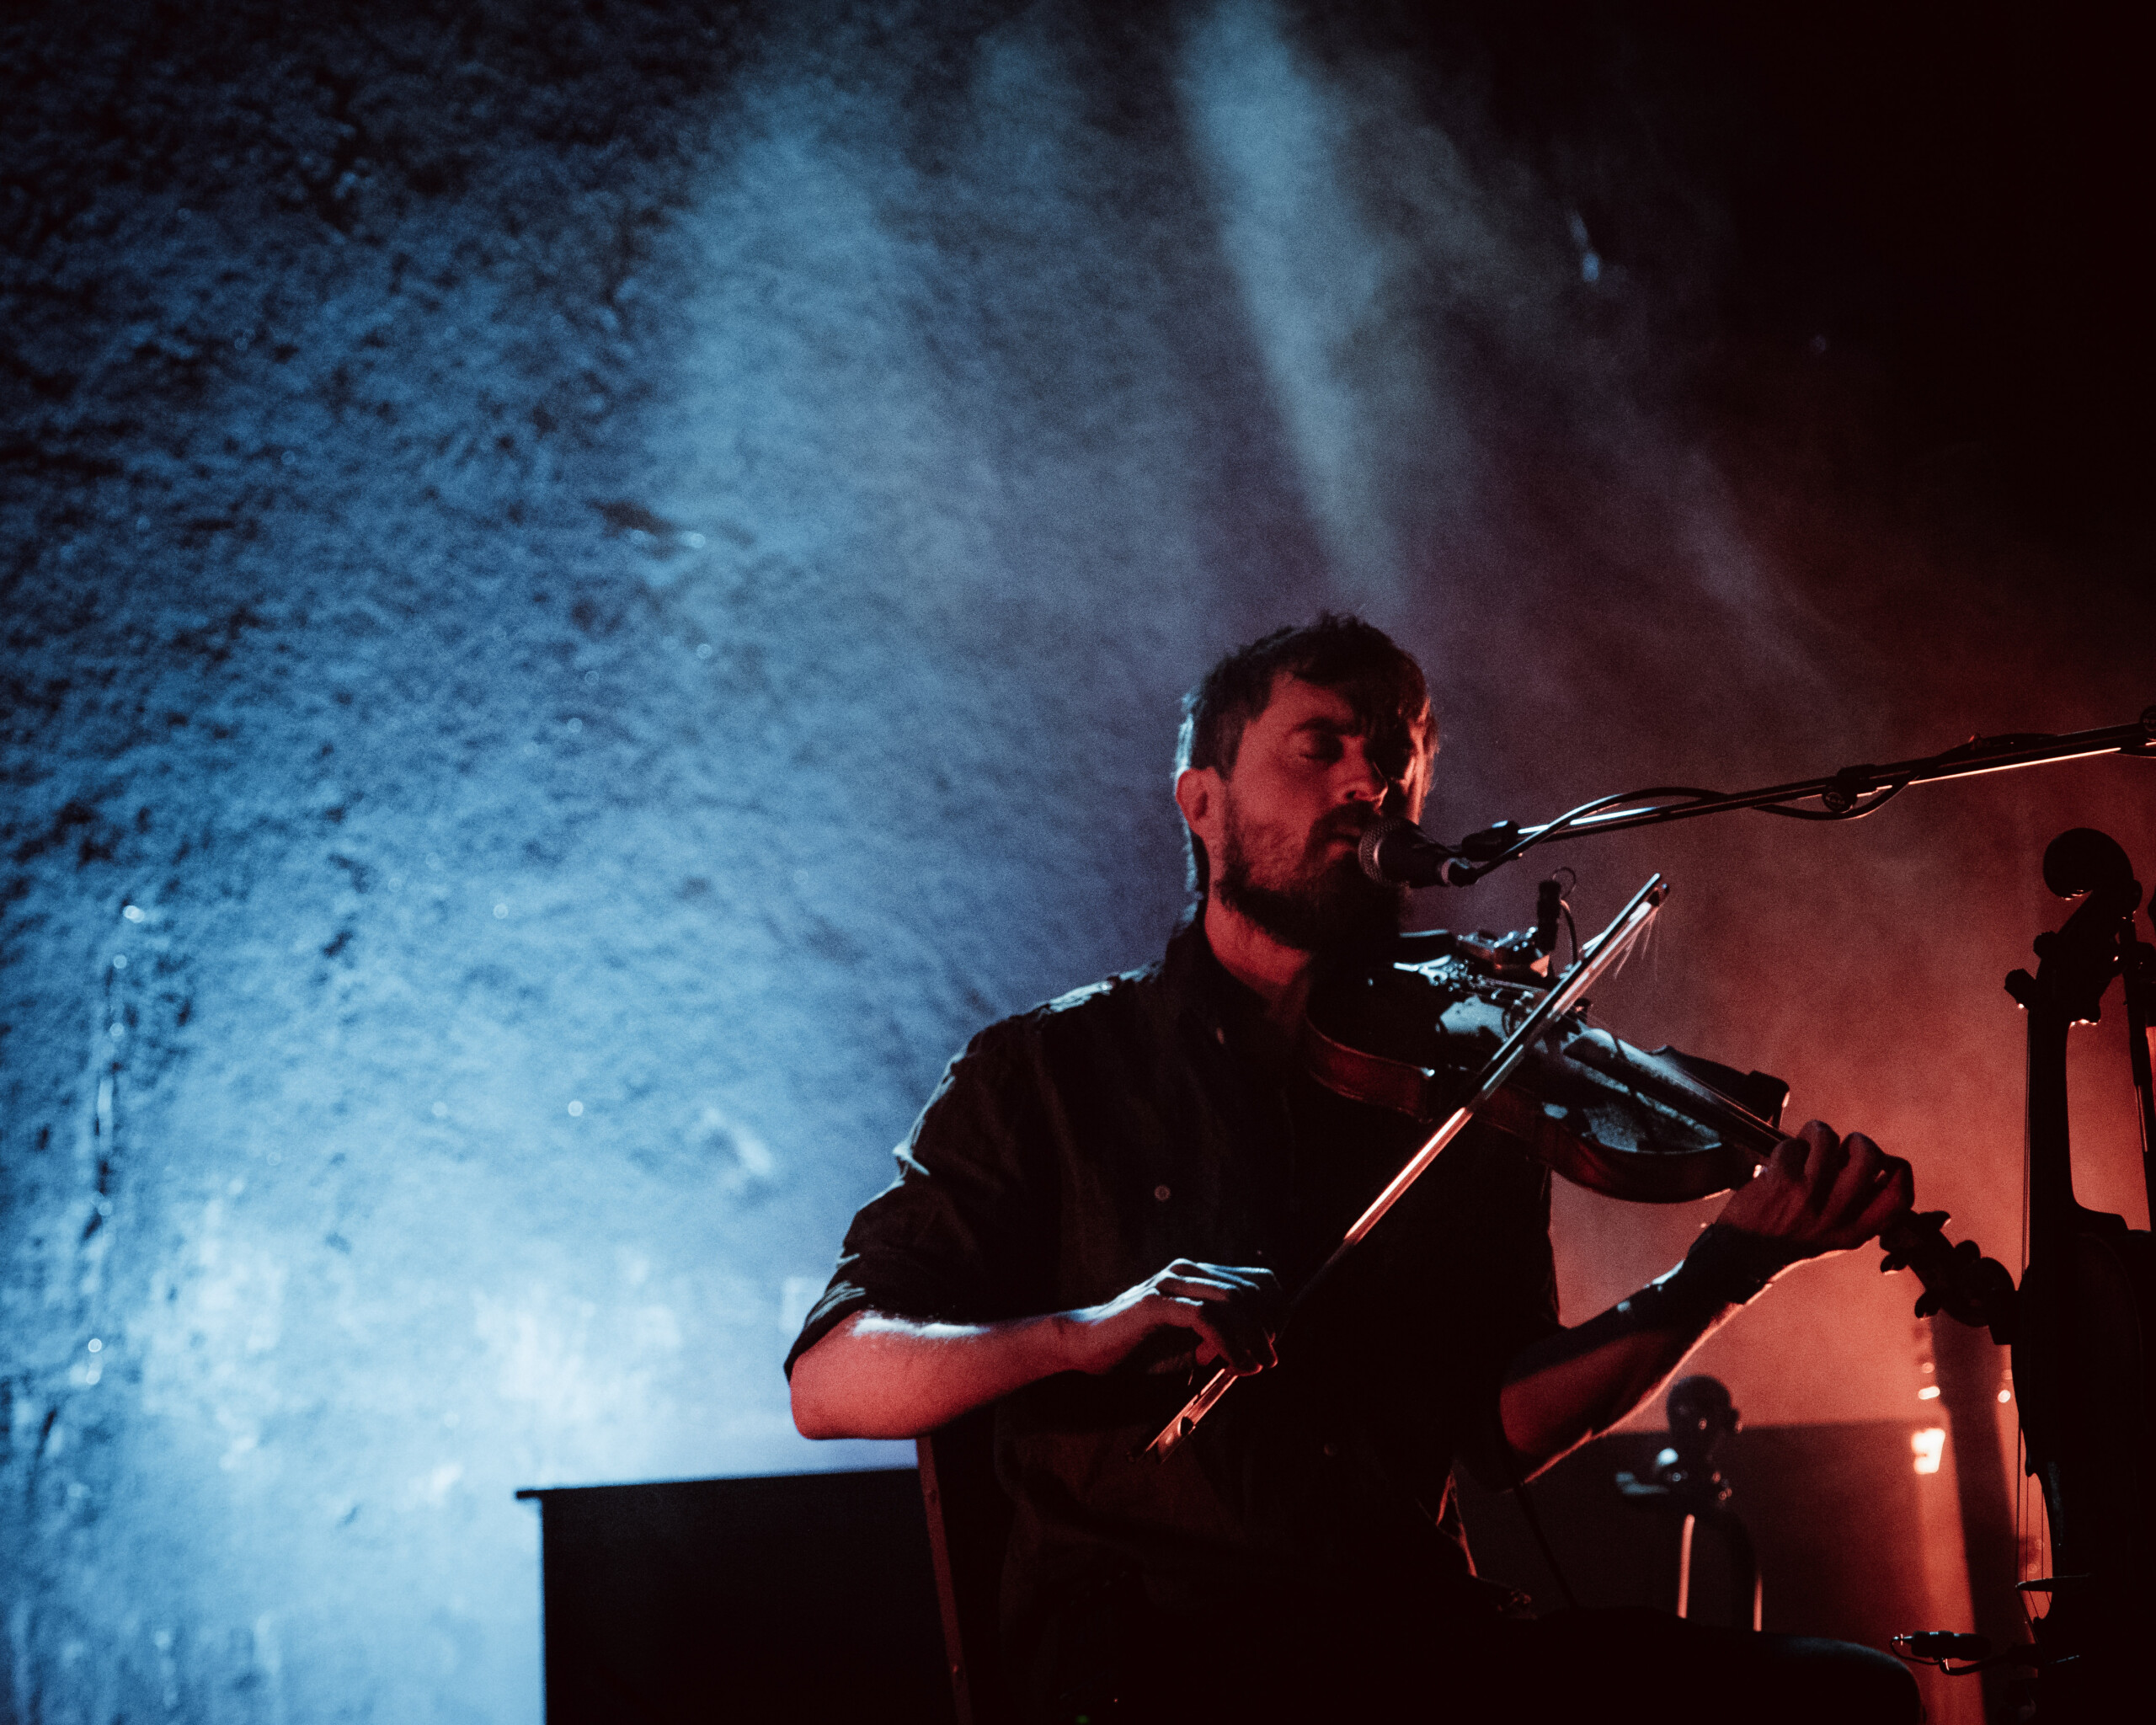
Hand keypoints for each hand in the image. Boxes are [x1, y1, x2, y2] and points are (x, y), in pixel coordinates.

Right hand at [1059, 1259, 1281, 1376]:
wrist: (1086, 1345)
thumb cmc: (1136, 1347)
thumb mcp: (1188, 1345)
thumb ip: (1218, 1342)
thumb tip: (1252, 1353)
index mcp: (1198, 1276)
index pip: (1257, 1280)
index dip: (1275, 1311)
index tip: (1273, 1345)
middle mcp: (1187, 1272)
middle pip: (1250, 1289)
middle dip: (1268, 1328)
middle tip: (1268, 1360)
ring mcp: (1171, 1284)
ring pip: (1232, 1299)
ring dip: (1252, 1337)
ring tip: (1255, 1366)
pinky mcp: (1156, 1303)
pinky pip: (1206, 1318)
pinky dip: (1229, 1344)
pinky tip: (1234, 1365)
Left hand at [1715, 1119, 1913, 1262]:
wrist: (1743, 1255)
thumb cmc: (1790, 1237)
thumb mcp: (1833, 1235)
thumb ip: (1858, 1209)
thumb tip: (1879, 1166)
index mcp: (1856, 1231)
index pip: (1899, 1197)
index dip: (1898, 1170)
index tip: (1884, 1162)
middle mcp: (1837, 1215)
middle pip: (1869, 1157)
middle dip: (1858, 1141)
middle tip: (1842, 1147)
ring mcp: (1810, 1197)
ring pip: (1828, 1139)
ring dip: (1815, 1135)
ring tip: (1805, 1149)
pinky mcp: (1783, 1182)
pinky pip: (1794, 1144)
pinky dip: (1787, 1147)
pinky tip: (1780, 1164)